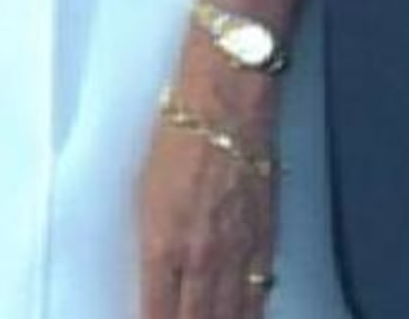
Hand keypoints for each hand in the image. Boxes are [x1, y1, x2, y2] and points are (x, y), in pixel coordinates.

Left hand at [137, 75, 279, 316]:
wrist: (224, 110)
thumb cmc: (174, 142)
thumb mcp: (142, 197)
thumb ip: (150, 247)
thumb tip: (153, 280)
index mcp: (163, 246)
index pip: (156, 314)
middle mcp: (202, 259)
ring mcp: (238, 256)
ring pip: (233, 317)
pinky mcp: (265, 244)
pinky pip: (259, 296)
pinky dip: (250, 315)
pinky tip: (244, 318)